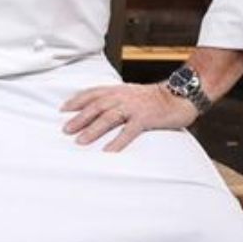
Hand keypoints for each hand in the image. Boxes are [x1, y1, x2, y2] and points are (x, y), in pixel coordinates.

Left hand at [61, 82, 194, 151]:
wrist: (180, 96)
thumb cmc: (153, 97)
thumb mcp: (130, 93)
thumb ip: (114, 98)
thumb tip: (96, 108)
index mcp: (117, 90)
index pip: (92, 93)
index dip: (76, 101)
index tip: (62, 110)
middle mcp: (123, 97)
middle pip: (96, 107)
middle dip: (79, 118)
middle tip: (65, 130)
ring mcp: (134, 107)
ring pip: (109, 117)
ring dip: (93, 130)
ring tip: (81, 141)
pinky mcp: (146, 118)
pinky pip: (129, 131)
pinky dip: (118, 141)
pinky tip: (108, 151)